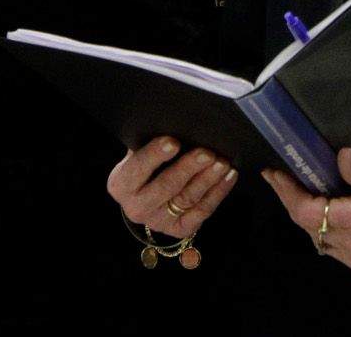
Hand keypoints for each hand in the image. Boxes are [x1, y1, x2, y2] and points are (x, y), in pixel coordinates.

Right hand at [106, 136, 237, 239]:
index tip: (173, 142)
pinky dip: (218, 192)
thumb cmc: (147, 166)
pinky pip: (202, 211)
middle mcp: (136, 207)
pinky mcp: (179, 229)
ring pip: (187, 199)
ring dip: (208, 180)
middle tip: (207, 153)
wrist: (147, 199)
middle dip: (188, 168)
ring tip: (223, 162)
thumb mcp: (140, 153)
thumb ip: (150, 141)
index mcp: (121, 185)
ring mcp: (158, 221)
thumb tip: (176, 121)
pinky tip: (229, 176)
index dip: (154, 155)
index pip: (137, 169)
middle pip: (166, 187)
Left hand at [263, 148, 350, 274]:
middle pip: (307, 226)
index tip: (275, 173)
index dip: (288, 193)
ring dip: (303, 214)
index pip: (308, 213)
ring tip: (296, 189)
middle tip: (280, 177)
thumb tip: (341, 157)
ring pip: (315, 238)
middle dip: (291, 200)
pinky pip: (329, 245)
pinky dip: (319, 227)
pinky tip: (320, 209)